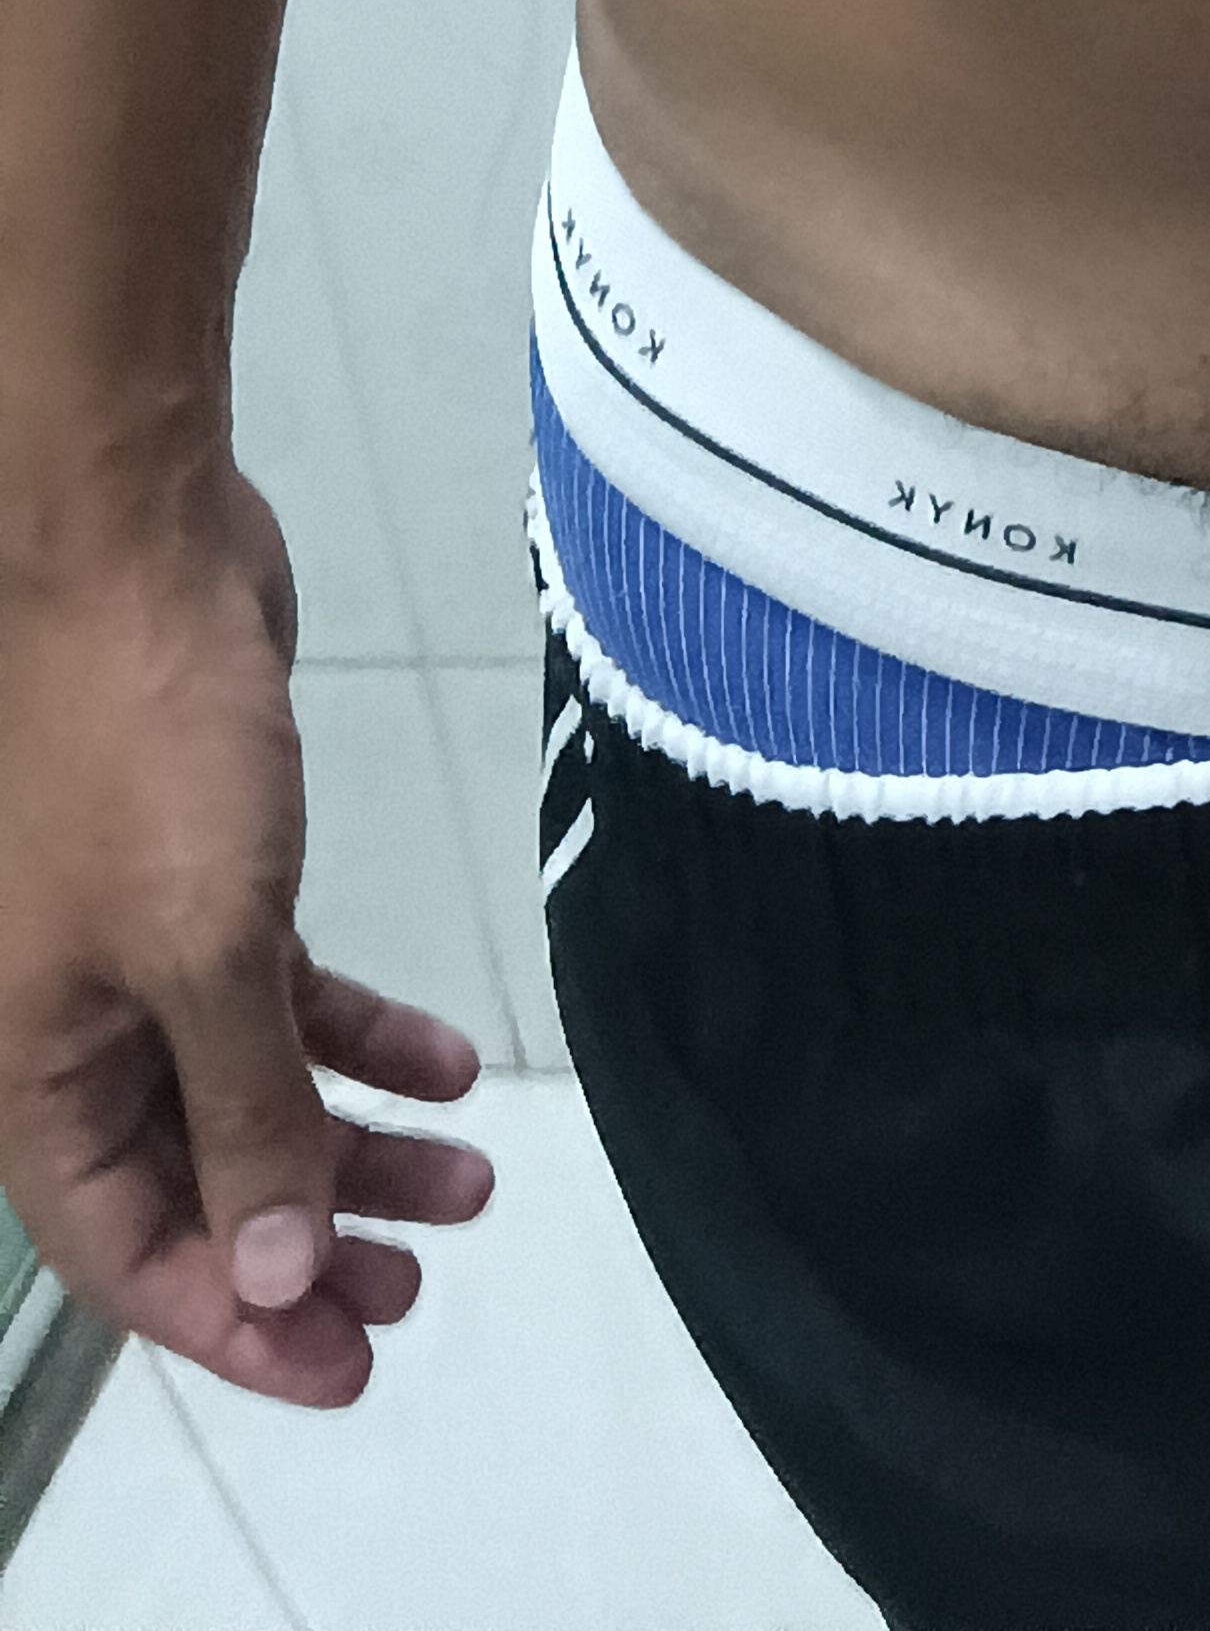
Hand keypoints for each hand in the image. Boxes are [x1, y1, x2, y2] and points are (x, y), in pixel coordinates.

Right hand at [0, 460, 496, 1404]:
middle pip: (190, 1180)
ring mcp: (130, 947)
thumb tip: (274, 1264)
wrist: (132, 550)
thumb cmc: (135, 735)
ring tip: (464, 1187)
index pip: (127, 1247)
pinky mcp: (194, 871)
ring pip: (243, 1086)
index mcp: (31, 1070)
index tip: (344, 1361)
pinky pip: (270, 993)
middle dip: (301, 1239)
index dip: (233, 1318)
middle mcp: (68, 1023)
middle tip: (411, 1290)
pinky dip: (355, 1032)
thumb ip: (242, 1112)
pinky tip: (443, 1061)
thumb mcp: (202, 950)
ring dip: (349, 1139)